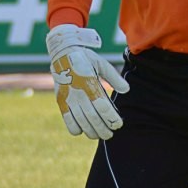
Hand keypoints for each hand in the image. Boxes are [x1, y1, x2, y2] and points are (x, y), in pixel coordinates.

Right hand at [46, 24, 130, 139]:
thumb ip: (114, 77)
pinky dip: (75, 129)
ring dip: (91, 131)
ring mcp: (68, 98)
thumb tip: (126, 90)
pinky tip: (83, 129)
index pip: (102, 106)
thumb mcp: (102, 64)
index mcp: (90, 83)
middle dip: (103, 129)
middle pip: (93, 118)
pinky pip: (67, 121)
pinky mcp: (61, 101)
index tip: (118, 124)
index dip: (111, 117)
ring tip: (99, 135)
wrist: (62, 52)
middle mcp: (78, 92)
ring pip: (81, 122)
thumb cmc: (86, 58)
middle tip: (111, 134)